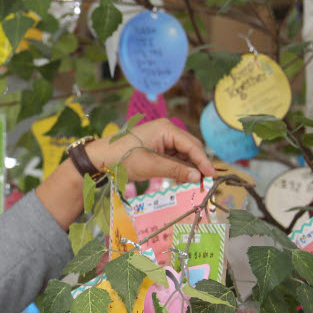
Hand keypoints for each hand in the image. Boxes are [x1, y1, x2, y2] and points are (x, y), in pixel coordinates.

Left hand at [85, 119, 216, 183]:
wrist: (100, 158)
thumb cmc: (122, 159)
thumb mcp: (150, 166)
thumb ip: (175, 170)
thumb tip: (197, 177)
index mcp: (165, 129)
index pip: (191, 145)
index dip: (203, 161)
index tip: (212, 175)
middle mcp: (166, 130)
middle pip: (190, 148)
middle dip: (197, 165)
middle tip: (204, 182)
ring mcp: (161, 138)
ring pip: (183, 154)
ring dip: (188, 168)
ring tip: (192, 183)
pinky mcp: (157, 146)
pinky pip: (173, 157)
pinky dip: (178, 167)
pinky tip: (180, 179)